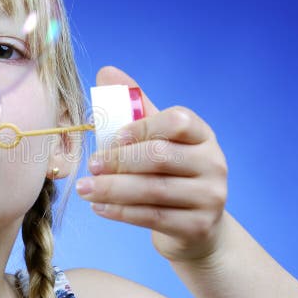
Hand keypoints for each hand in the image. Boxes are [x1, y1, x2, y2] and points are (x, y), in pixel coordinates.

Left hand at [76, 66, 229, 262]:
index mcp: (202, 135)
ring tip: (85, 189)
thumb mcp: (157, 139)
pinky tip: (99, 207)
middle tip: (91, 165)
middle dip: (119, 161)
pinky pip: (152, 217)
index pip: (177, 121)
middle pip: (160, 157)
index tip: (110, 138)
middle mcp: (213, 163)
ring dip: (112, 188)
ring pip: (153, 190)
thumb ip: (135, 108)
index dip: (141, 127)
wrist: (195, 226)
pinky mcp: (198, 226)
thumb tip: (107, 71)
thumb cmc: (168, 174)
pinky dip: (121, 211)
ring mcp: (210, 197)